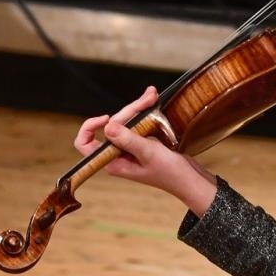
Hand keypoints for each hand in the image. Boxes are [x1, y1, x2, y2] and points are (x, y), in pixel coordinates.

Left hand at [75, 86, 218, 215]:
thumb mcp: (148, 154)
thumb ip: (128, 140)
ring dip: (137, 108)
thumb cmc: (171, 173)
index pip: (85, 144)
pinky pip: (136, 124)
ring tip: (152, 95)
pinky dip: (144, 112)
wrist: (190, 180)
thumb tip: (107, 126)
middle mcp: (117, 155)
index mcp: (112, 162)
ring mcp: (129, 149)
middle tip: (148, 99)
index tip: (107, 118)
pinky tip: (153, 103)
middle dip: (128, 111)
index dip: (89, 128)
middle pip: (112, 126)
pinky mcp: (141, 144)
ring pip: (125, 122)